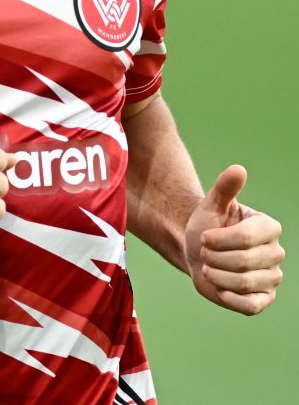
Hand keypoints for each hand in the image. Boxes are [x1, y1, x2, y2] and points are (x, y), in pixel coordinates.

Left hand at [184, 164, 283, 314]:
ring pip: (245, 283)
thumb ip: (225, 187)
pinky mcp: (263, 299)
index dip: (219, 239)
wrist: (198, 252)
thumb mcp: (211, 204)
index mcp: (268, 227)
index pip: (246, 238)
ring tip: (208, 265)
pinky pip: (250, 305)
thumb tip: (239, 169)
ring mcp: (272, 278)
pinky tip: (218, 286)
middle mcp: (275, 253)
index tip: (204, 237)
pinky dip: (229, 296)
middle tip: (204, 252)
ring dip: (217, 275)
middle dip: (215, 257)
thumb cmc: (207, 225)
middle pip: (244, 262)